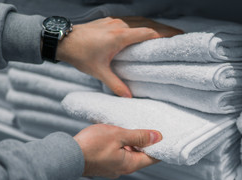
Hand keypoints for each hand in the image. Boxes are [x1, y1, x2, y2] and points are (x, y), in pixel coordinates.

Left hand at [57, 16, 182, 96]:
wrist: (62, 39)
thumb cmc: (80, 54)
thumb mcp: (99, 71)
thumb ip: (115, 84)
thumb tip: (128, 97)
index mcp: (120, 36)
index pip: (148, 33)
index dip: (164, 35)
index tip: (177, 38)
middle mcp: (120, 25)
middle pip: (148, 24)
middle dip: (165, 28)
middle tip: (179, 34)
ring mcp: (114, 21)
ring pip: (140, 20)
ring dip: (154, 25)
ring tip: (167, 32)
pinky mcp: (109, 20)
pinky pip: (131, 20)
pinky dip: (142, 24)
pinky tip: (146, 30)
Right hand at [73, 124, 161, 177]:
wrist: (66, 156)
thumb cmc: (91, 145)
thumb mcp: (118, 135)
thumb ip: (138, 136)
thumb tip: (157, 137)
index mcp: (130, 165)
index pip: (153, 158)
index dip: (160, 148)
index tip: (165, 138)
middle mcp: (123, 169)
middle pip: (141, 157)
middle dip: (145, 144)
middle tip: (149, 129)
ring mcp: (112, 168)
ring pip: (128, 155)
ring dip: (132, 144)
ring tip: (131, 129)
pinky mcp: (103, 165)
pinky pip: (118, 155)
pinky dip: (121, 146)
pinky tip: (117, 135)